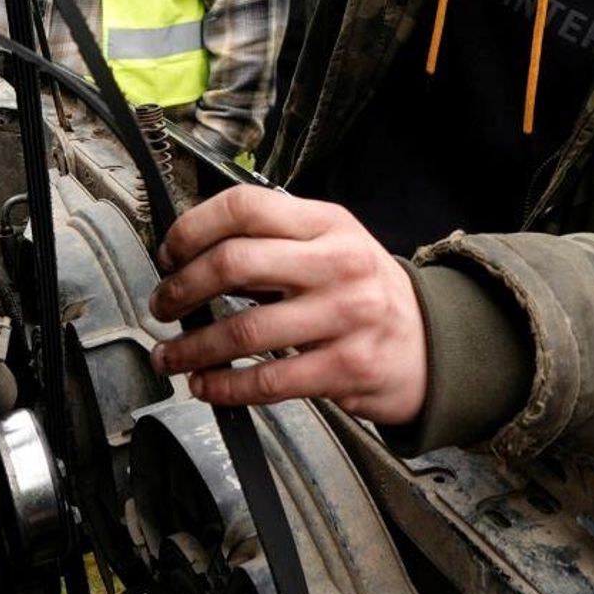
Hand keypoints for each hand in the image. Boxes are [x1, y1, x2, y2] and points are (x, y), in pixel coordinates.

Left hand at [148, 185, 427, 423]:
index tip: (169, 253)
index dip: (193, 228)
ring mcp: (346, 316)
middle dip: (182, 287)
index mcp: (327, 223)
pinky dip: (225, 387)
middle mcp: (338, 263)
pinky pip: (269, 380)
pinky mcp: (347, 367)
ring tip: (171, 356)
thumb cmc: (364, 292)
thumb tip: (191, 255)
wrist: (432, 344)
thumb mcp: (331, 246)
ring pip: (244, 330)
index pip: (245, 207)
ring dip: (192, 348)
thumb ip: (273, 243)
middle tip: (162, 305)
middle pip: (235, 263)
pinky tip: (207, 386)